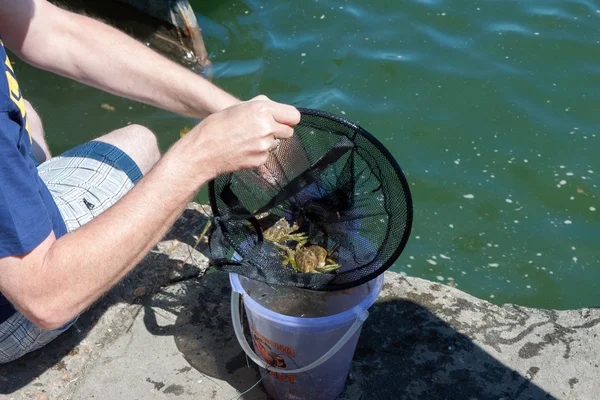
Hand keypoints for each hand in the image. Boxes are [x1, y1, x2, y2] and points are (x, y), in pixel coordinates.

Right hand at [181, 95, 300, 179]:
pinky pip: (266, 155)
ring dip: (267, 142)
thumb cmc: (217, 126)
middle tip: (264, 130)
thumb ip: (260, 106)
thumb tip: (275, 109)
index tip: (283, 121)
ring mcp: (264, 146)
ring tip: (246, 140)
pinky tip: (243, 150)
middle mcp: (266, 127)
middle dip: (280, 131)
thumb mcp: (239, 107)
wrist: (202, 151)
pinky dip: (258, 153)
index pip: (293, 116)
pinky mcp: (260, 160)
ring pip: (277, 143)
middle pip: (289, 131)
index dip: (288, 118)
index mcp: (262, 110)